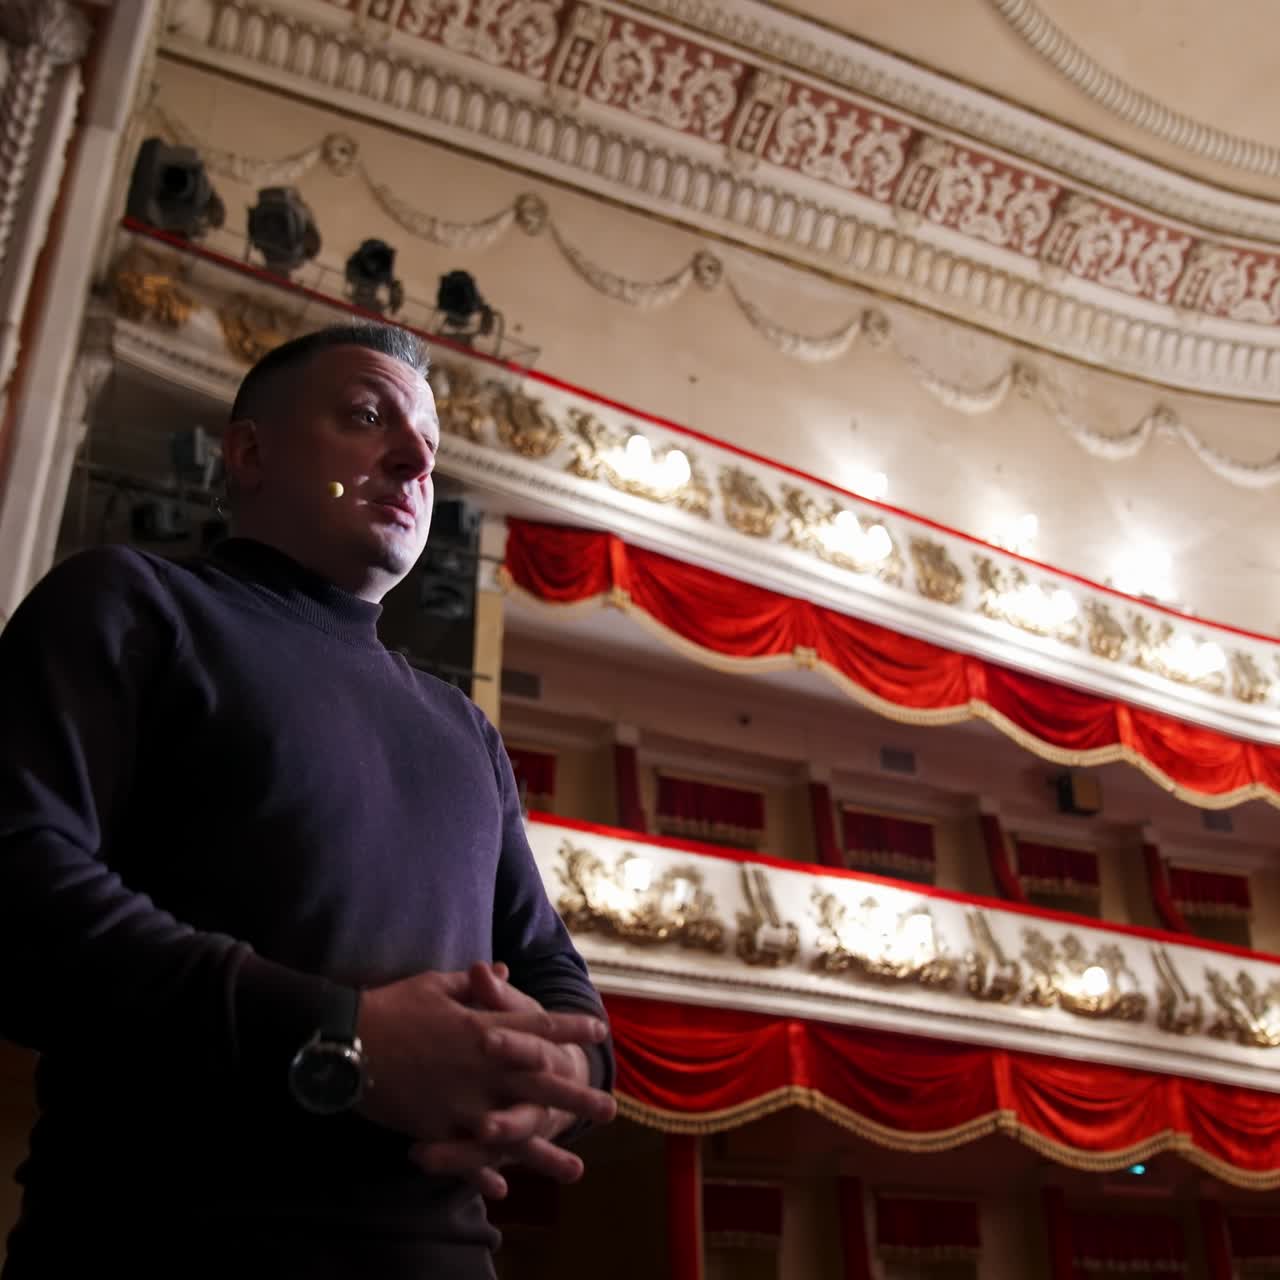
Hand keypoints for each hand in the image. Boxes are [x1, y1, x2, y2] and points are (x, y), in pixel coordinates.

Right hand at [355, 967, 611, 1165]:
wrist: (347, 1042)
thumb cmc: (391, 1006)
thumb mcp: (434, 984)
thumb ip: (474, 985)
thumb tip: (500, 970)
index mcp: (483, 1027)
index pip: (537, 1027)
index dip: (570, 1029)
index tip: (599, 1031)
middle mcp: (482, 1067)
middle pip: (539, 1084)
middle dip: (576, 1096)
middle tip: (610, 1109)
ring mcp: (461, 1102)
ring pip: (512, 1131)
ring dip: (545, 1151)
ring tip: (577, 1169)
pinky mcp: (436, 1127)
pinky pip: (467, 1155)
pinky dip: (483, 1171)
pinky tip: (503, 1187)